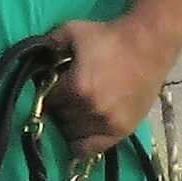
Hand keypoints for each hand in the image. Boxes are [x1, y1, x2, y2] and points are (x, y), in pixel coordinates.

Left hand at [45, 17, 170, 160]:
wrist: (149, 44)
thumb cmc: (110, 36)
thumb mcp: (73, 31)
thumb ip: (48, 44)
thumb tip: (32, 58)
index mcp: (76, 88)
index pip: (47, 101)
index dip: (47, 93)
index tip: (53, 87)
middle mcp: (91, 110)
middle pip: (59, 119)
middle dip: (59, 108)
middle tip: (66, 97)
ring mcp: (107, 123)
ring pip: (73, 134)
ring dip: (70, 124)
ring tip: (77, 110)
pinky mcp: (122, 130)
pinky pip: (92, 149)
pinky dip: (83, 143)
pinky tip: (82, 132)